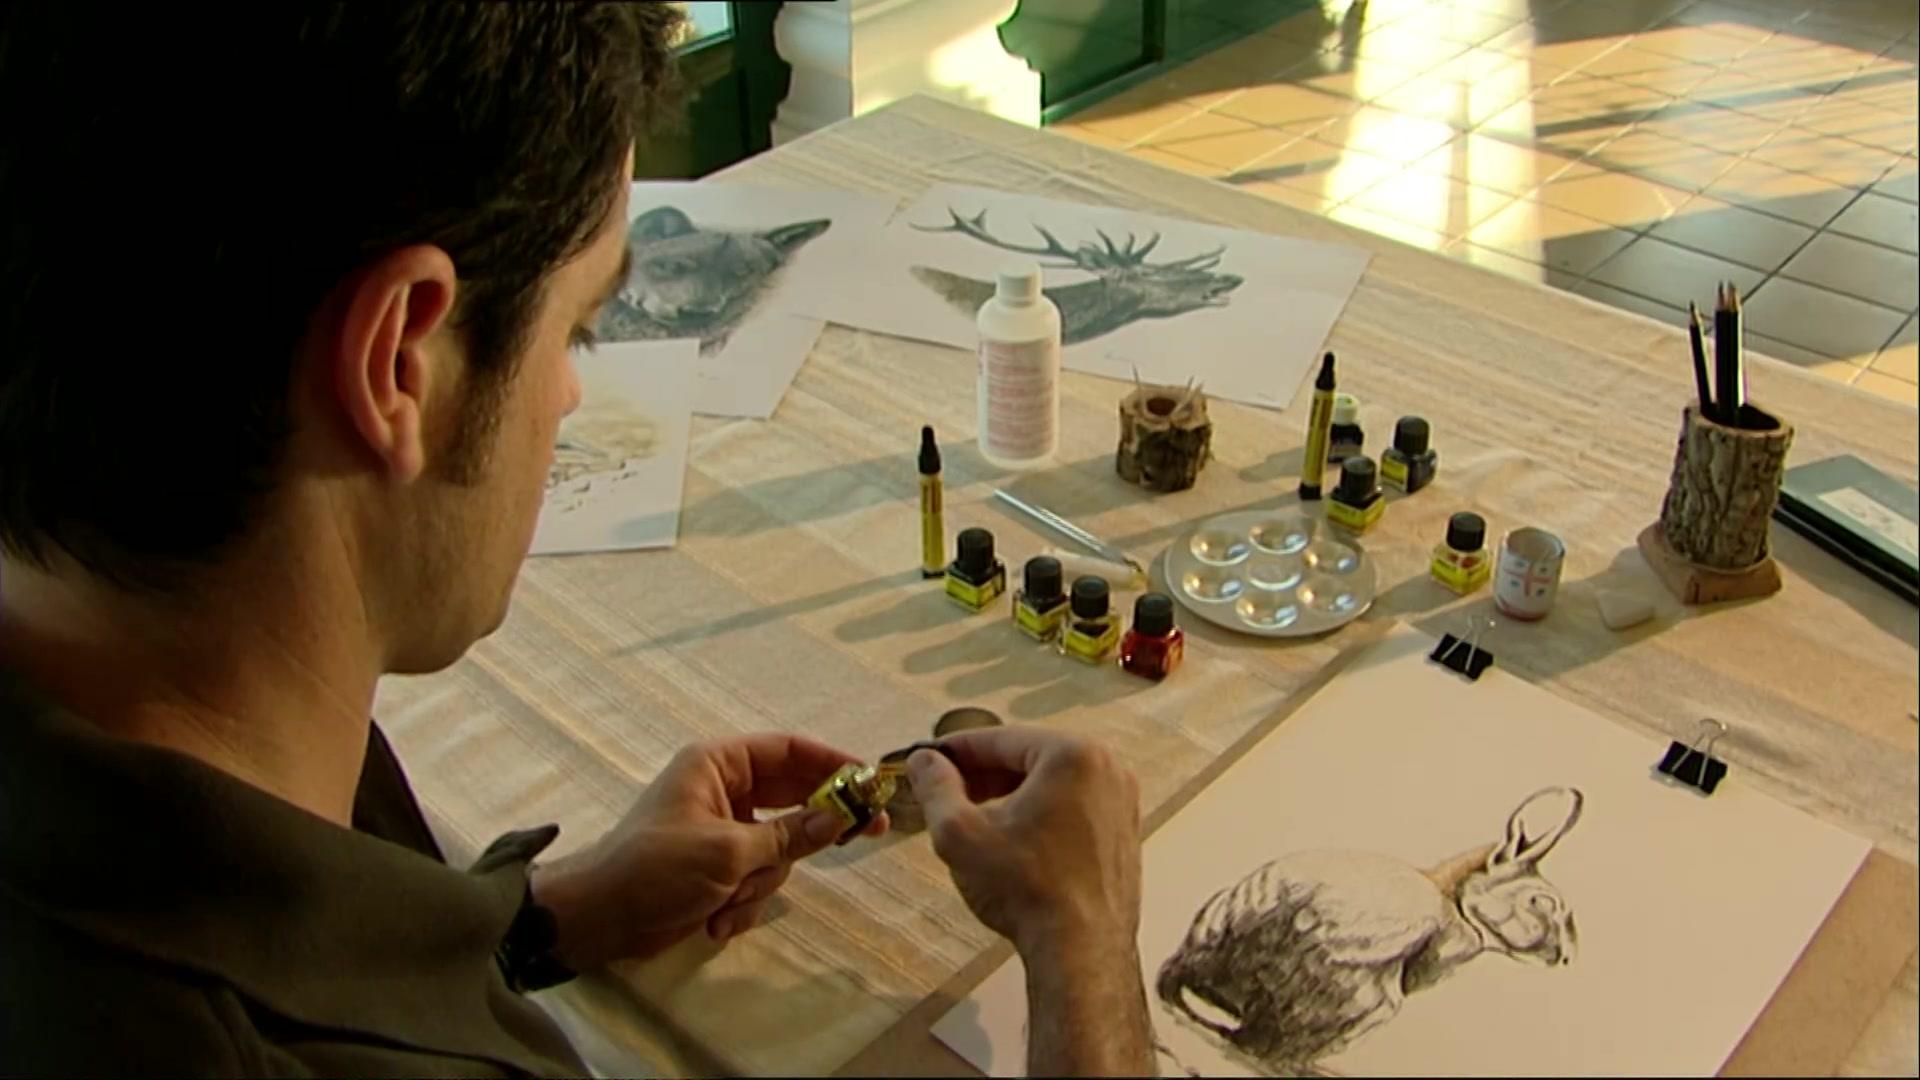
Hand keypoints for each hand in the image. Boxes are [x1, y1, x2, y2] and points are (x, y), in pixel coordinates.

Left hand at [530, 734, 886, 969]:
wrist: (600, 920)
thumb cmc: (656, 869)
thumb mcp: (728, 852)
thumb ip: (789, 834)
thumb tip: (839, 818)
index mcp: (718, 766)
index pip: (787, 751)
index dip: (832, 763)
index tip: (869, 782)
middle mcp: (723, 791)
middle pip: (792, 800)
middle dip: (811, 831)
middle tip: (867, 834)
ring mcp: (722, 831)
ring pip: (778, 849)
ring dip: (760, 883)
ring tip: (728, 899)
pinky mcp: (719, 869)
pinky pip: (756, 878)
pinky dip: (742, 903)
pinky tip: (714, 920)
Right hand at [907, 727, 1140, 957]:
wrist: (1080, 951)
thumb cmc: (1024, 888)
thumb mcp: (959, 833)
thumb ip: (936, 787)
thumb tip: (922, 760)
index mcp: (1072, 755)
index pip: (1000, 739)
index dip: (957, 750)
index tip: (928, 760)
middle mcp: (1107, 768)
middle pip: (1029, 758)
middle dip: (984, 774)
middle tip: (946, 791)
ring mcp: (1122, 801)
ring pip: (1052, 783)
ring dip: (1011, 794)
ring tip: (974, 818)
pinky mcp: (1124, 832)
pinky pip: (1073, 807)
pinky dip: (1041, 814)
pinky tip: (1013, 841)